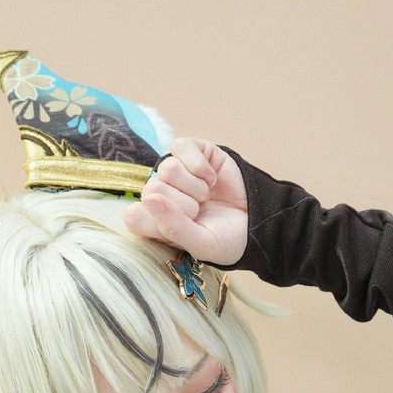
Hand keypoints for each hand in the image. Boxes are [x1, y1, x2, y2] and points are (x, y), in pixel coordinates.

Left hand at [124, 138, 247, 265]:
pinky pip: (181, 147)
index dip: (158, 219)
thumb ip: (173, 228)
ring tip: (206, 196)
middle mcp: (160, 196)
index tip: (181, 227)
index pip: (134, 216)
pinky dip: (200, 166)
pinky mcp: (192, 152)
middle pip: (152, 190)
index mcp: (154, 223)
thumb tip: (149, 198)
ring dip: (194, 187)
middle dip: (183, 205)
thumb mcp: (201, 245)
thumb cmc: (226, 239)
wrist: (259, 222)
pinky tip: (211, 179)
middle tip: (200, 212)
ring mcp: (175, 173)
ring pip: (167, 168)